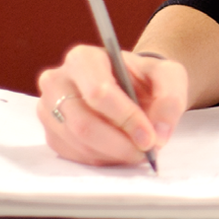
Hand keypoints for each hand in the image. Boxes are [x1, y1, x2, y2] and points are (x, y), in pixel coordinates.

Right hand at [38, 44, 187, 165]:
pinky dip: (102, 159)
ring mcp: (49, 109)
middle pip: (83, 123)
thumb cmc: (144, 78)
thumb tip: (159, 133)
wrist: (131, 86)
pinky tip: (118, 150)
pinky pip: (74, 155)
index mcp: (83, 58)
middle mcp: (58, 81)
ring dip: (113, 154)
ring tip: (136, 150)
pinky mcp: (52, 133)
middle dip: (119, 144)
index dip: (126, 119)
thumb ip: (170, 99)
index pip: (99, 92)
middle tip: (145, 152)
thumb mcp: (168, 76)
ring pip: (78, 143)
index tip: (150, 137)